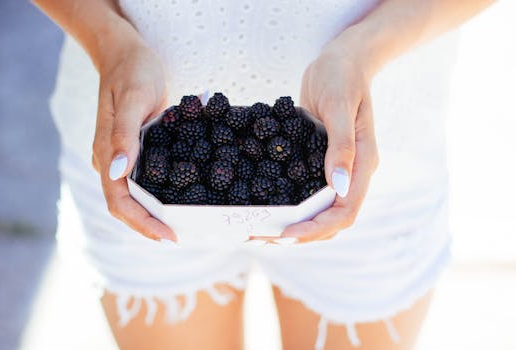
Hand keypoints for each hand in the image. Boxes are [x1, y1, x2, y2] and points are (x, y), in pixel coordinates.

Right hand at [91, 40, 176, 242]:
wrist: (125, 53)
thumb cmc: (132, 70)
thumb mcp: (134, 98)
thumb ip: (125, 134)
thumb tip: (118, 172)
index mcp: (106, 151)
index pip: (118, 200)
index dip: (141, 222)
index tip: (168, 235)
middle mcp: (109, 160)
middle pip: (123, 206)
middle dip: (147, 225)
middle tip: (177, 236)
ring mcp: (119, 156)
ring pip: (130, 197)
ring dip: (150, 215)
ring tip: (177, 226)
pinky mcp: (131, 149)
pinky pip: (140, 180)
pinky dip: (154, 196)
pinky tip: (174, 199)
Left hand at [253, 41, 378, 244]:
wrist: (342, 60)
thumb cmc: (342, 77)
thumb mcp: (339, 106)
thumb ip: (341, 147)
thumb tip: (338, 188)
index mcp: (363, 164)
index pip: (345, 211)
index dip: (317, 228)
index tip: (287, 233)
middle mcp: (352, 173)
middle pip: (332, 219)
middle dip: (302, 234)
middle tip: (266, 237)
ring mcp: (337, 170)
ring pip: (320, 211)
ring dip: (295, 225)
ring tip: (264, 231)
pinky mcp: (320, 162)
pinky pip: (308, 193)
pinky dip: (290, 206)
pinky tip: (268, 207)